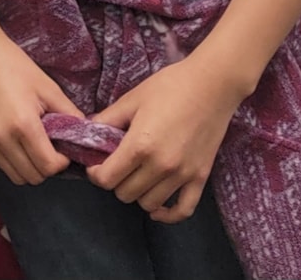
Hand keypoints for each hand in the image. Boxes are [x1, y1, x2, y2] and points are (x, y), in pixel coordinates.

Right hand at [0, 24, 83, 185]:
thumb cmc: (13, 65)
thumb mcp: (47, 87)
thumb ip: (69, 115)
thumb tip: (85, 134)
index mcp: (23, 125)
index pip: (48, 167)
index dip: (61, 161)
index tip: (63, 147)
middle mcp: (1, 139)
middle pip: (33, 177)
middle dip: (46, 166)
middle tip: (50, 146)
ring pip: (15, 176)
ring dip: (29, 167)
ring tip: (32, 144)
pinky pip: (0, 164)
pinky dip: (12, 160)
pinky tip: (15, 139)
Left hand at [85, 55, 244, 220]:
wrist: (212, 85)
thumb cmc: (169, 86)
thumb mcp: (131, 99)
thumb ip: (107, 120)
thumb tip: (88, 133)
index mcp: (139, 145)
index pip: (107, 179)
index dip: (95, 174)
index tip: (95, 164)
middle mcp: (160, 165)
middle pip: (125, 194)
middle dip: (115, 182)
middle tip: (116, 166)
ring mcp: (182, 174)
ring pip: (149, 203)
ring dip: (137, 193)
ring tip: (136, 176)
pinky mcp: (200, 177)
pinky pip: (183, 210)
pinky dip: (168, 214)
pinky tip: (157, 207)